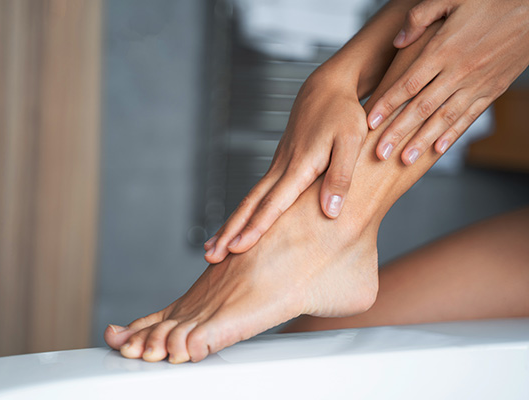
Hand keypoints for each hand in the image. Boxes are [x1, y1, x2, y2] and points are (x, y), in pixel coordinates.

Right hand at [203, 69, 367, 263]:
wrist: (327, 88)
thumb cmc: (342, 114)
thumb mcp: (351, 142)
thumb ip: (341, 177)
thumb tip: (331, 212)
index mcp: (299, 166)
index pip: (273, 204)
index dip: (255, 228)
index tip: (238, 249)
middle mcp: (282, 168)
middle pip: (250, 205)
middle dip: (229, 232)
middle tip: (211, 256)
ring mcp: (278, 166)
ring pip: (249, 200)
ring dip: (231, 224)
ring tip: (215, 248)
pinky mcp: (280, 165)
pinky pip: (257, 193)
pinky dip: (243, 212)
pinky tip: (238, 224)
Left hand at [367, 0, 528, 164]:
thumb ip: (420, 17)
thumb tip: (398, 40)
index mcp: (443, 49)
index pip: (408, 84)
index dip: (387, 105)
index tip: (369, 122)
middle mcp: (458, 71)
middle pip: (421, 108)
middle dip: (398, 133)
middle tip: (379, 152)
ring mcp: (476, 83)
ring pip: (443, 118)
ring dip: (422, 141)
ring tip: (404, 160)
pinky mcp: (493, 90)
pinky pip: (470, 116)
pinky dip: (453, 134)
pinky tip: (438, 150)